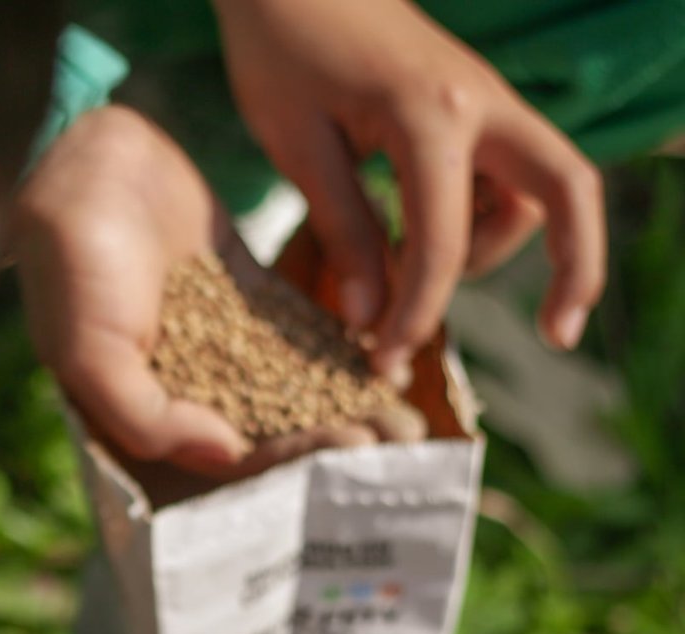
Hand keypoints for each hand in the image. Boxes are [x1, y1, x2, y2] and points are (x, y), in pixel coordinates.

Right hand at [11, 105, 420, 477]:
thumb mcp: (91, 358)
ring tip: (400, 402)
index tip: (352, 450)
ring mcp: (213, 333)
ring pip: (285, 375)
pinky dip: (332, 337)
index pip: (226, 451)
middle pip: (266, 420)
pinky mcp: (238, 285)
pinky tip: (380, 347)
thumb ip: (150, 419)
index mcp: (147, 410)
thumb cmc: (70, 268)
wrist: (81, 165)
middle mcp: (183, 381)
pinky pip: (292, 320)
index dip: (289, 457)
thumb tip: (227, 455)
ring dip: (339, 392)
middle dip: (328, 431)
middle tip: (397, 435)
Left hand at [214, 0, 605, 377]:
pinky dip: (482, 216)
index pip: (443, 243)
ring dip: (499, 246)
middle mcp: (479, 101)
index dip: (417, 313)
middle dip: (576, 266)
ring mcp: (484, 96)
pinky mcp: (472, 100)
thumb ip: (341, 230)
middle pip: (565, 190)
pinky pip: (505, 171)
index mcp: (430, 115)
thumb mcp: (296, 146)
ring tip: (422, 281)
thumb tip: (370, 317)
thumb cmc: (282, 49)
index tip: (384, 359)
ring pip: (534, 188)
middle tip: (557, 334)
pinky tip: (421, 242)